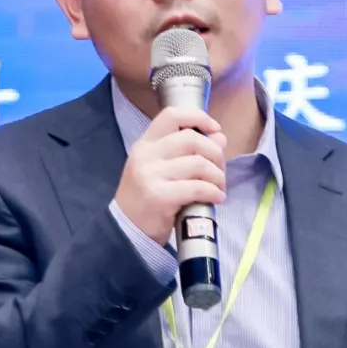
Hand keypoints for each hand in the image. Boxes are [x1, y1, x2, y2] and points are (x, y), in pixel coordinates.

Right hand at [114, 105, 226, 244]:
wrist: (125, 232)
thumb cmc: (147, 201)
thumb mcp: (162, 171)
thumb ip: (188, 152)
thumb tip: (219, 137)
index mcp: (145, 144)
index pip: (172, 116)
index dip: (199, 117)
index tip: (215, 129)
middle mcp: (146, 155)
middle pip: (192, 139)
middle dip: (215, 153)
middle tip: (220, 170)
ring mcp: (150, 175)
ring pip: (198, 164)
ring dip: (217, 176)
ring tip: (219, 187)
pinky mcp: (159, 196)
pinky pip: (197, 188)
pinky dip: (213, 192)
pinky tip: (217, 198)